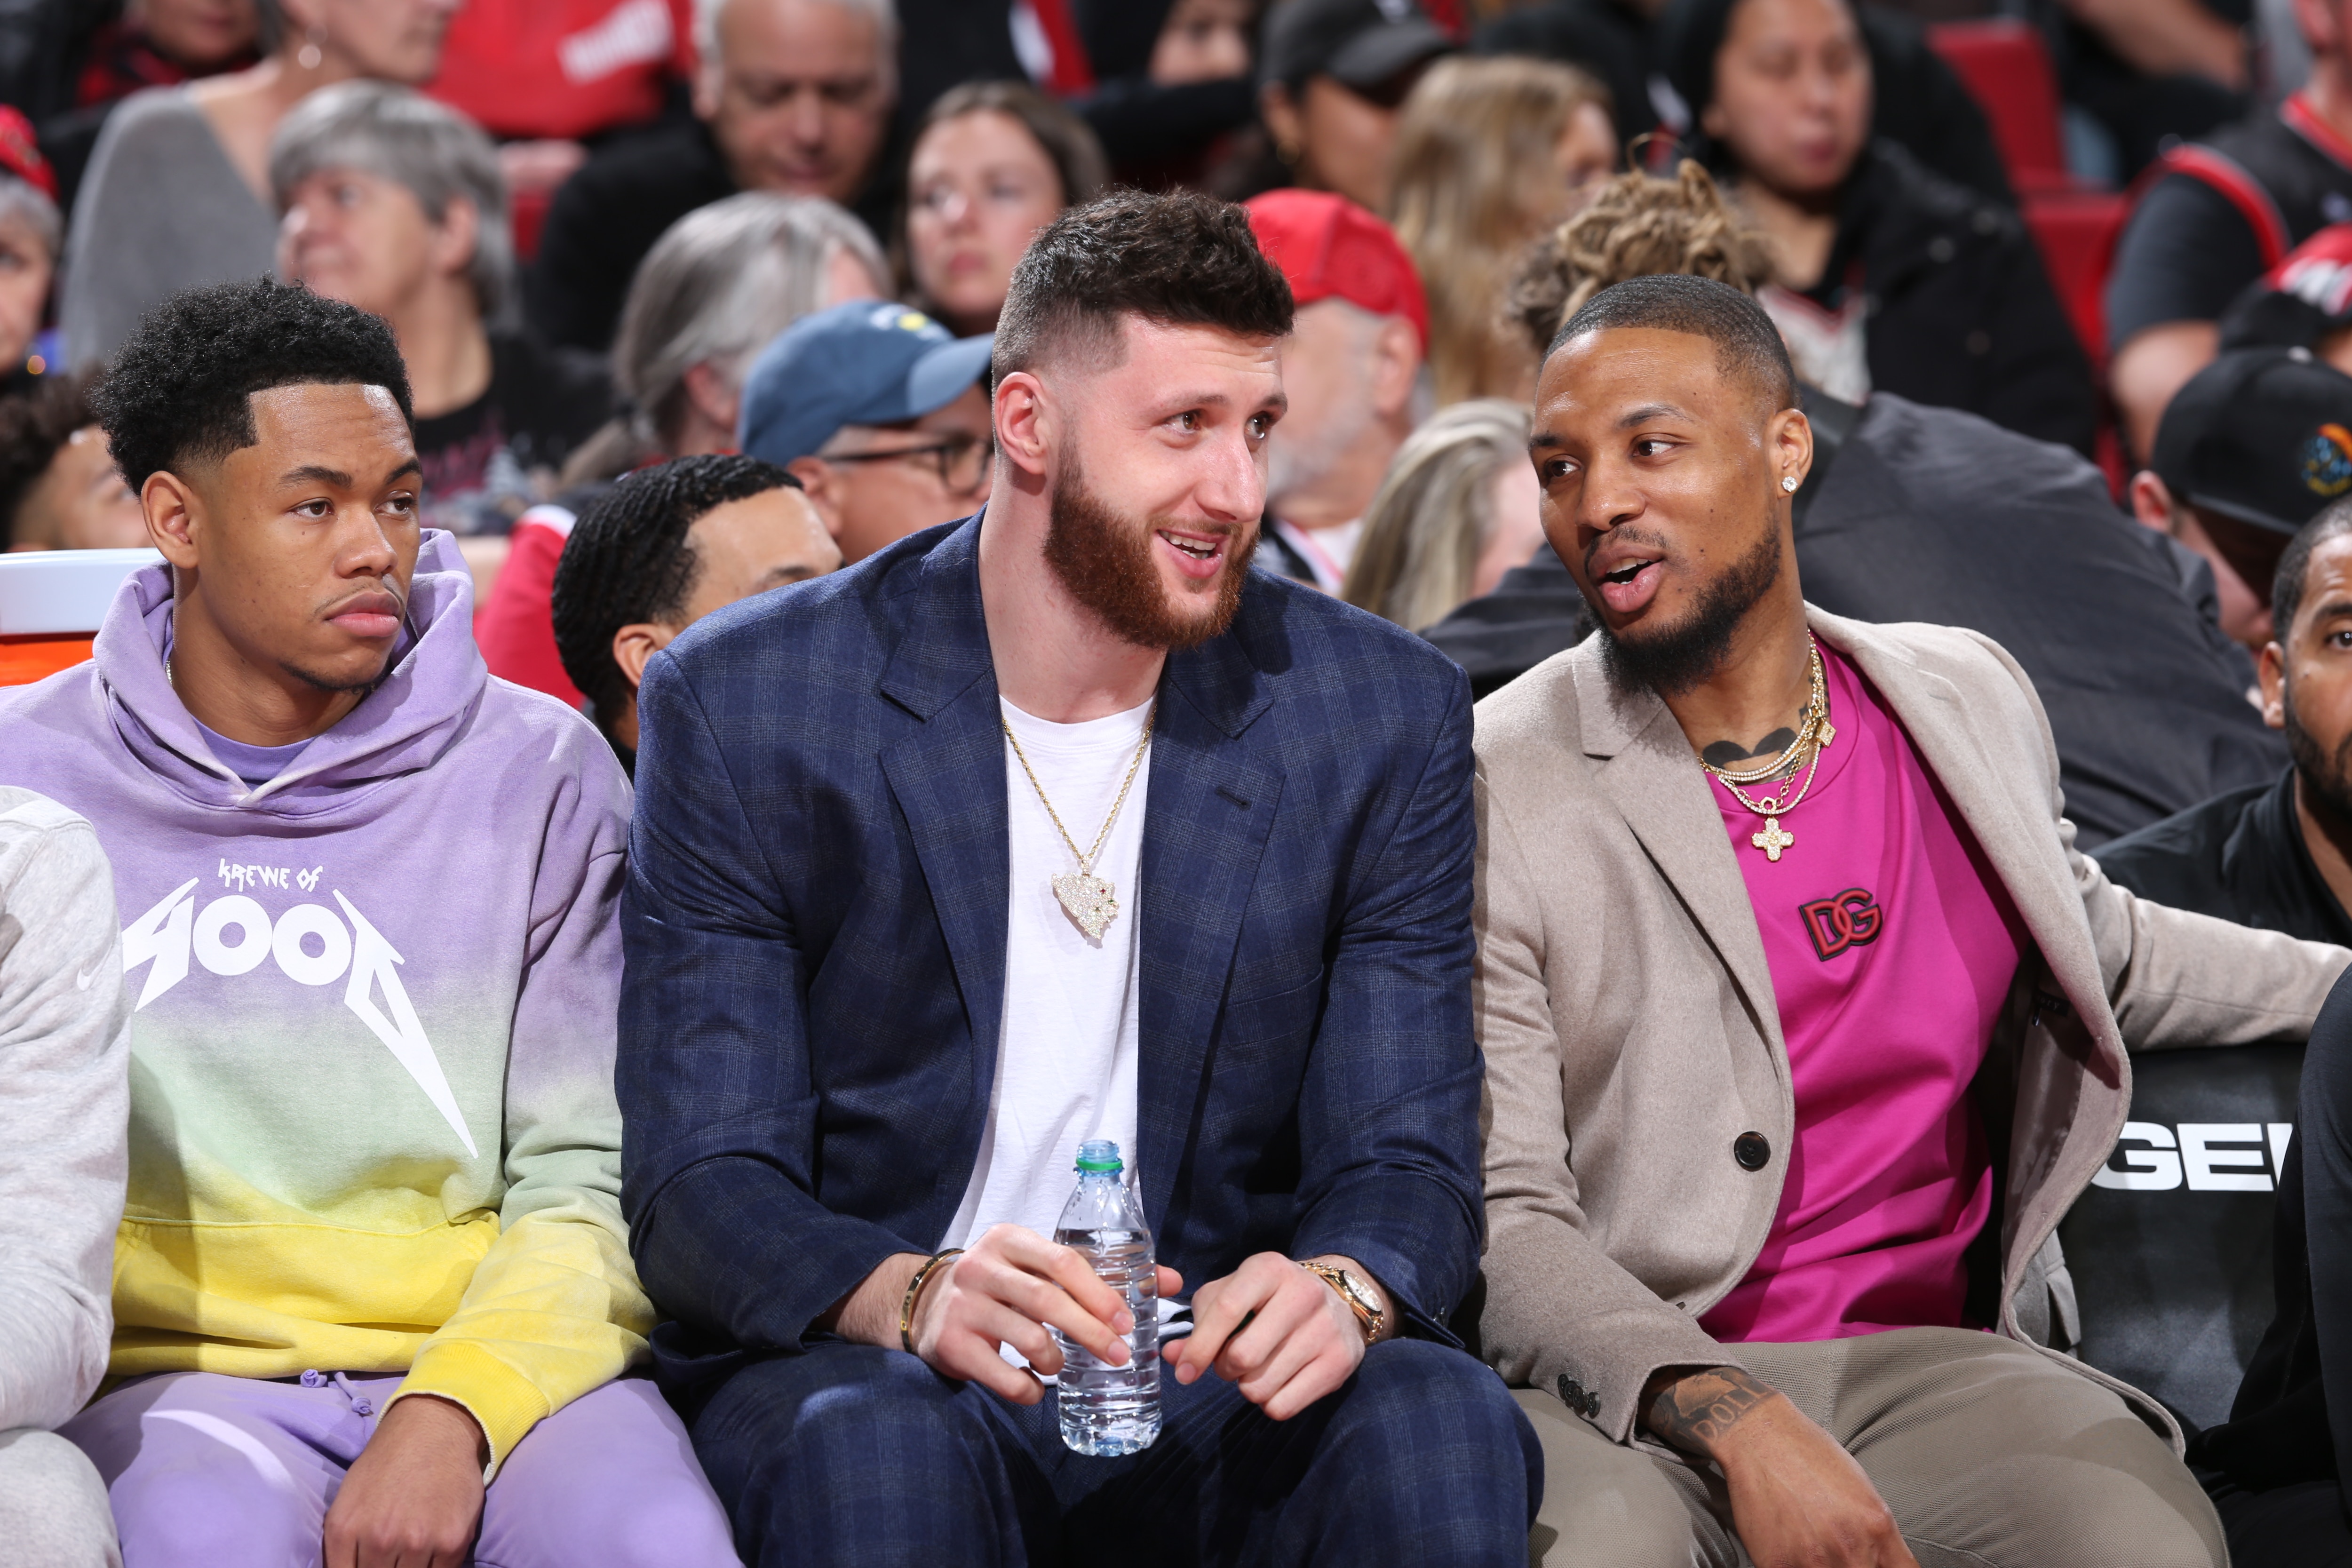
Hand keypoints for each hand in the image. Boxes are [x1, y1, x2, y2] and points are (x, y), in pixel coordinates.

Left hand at [322, 1394, 487, 1567]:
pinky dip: (435, 1566)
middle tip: (392, 1554)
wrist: (434, 1429)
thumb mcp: (346, 1503)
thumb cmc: (386, 1465)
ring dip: (410, 1567)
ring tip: (412, 1544)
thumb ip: (342, 1548)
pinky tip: (433, 1549)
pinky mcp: (453, 1540)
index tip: (370, 1562)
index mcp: (344, 1529)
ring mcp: (418, 1541)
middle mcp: (380, 1538)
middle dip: (385, 1567)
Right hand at [908, 1224, 1184, 1405]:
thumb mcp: (1037, 1266)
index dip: (1100, 1294)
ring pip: (1027, 1339)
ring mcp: (963, 1306)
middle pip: (1048, 1301)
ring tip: (1061, 1366)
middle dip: (1091, 1331)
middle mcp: (982, 1267)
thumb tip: (1171, 1281)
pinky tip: (1034, 1386)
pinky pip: (1003, 1376)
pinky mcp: (951, 1344)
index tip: (1128, 1322)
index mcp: (1008, 1240)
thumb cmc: (1000, 1286)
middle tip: (1119, 1355)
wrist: (927, 1305)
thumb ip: (1096, 1273)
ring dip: (1056, 1361)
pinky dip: (1029, 1389)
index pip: (1063, 1262)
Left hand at [1168, 1253, 1377, 1419]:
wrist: (1338, 1299)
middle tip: (1231, 1363)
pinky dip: (1270, 1404)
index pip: (1226, 1310)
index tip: (1184, 1372)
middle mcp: (1302, 1294)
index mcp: (1268, 1269)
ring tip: (1258, 1369)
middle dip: (1225, 1370)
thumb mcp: (1233, 1294)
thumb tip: (1172, 1357)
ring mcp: (1325, 1328)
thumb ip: (1200, 1323)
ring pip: (1260, 1387)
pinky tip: (1278, 1382)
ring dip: (1247, 1387)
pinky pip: (1284, 1407)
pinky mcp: (1340, 1362)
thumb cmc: (1269, 1298)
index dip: (1199, 1347)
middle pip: (1243, 1356)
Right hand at [1642, 1366, 1916, 1567]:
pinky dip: (1793, 1565)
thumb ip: (1878, 1534)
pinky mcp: (1777, 1564)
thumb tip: (1885, 1562)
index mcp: (1877, 1527)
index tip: (1879, 1566)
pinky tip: (1789, 1547)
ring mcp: (1813, 1560)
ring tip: (1810, 1544)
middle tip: (1839, 1548)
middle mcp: (1850, 1548)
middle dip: (1856, 1565)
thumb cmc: (1808, 1453)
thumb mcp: (1862, 1489)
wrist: (1759, 1436)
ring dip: (1823, 1566)